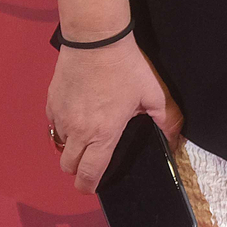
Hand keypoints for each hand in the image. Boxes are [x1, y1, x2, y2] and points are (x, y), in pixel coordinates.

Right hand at [47, 35, 180, 193]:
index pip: (88, 174)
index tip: (93, 187)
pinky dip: (62, 127)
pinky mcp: (51, 103)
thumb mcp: (152, 93)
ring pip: (60, 145)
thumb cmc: (126, 68)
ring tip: (87, 133)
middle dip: (78, 169)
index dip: (89, 187)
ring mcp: (60, 117)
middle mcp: (78, 131)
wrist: (95, 40)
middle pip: (68, 167)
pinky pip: (53, 126)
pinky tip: (76, 114)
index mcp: (103, 134)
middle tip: (91, 159)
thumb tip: (175, 140)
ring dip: (71, 146)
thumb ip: (166, 120)